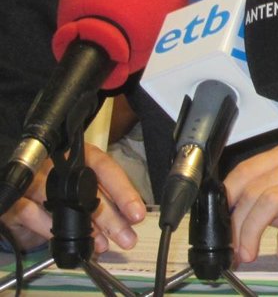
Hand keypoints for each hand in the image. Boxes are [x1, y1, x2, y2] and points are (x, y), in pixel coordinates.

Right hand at [0, 145, 144, 252]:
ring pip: (64, 202)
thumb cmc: (56, 193)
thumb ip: (103, 202)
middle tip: (126, 237)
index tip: (137, 214)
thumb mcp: (82, 194)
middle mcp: (57, 163)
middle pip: (88, 189)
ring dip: (87, 228)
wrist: (18, 201)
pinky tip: (69, 242)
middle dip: (111, 217)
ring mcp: (35, 180)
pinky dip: (53, 230)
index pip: (105, 168)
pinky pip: (35, 214)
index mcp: (79, 156)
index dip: (123, 192)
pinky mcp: (17, 198)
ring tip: (102, 245)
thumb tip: (129, 221)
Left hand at [223, 147, 277, 262]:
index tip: (222, 220)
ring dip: (249, 230)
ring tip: (248, 251)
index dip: (228, 195)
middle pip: (250, 186)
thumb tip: (244, 222)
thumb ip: (273, 205)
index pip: (245, 170)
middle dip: (236, 222)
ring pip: (263, 197)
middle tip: (236, 246)